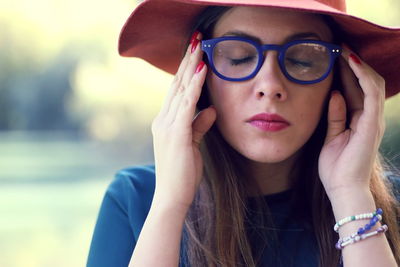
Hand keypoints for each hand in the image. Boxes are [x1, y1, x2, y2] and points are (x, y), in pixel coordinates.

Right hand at [151, 32, 216, 210]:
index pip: (176, 91)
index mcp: (165, 123)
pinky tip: (201, 70)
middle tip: (195, 39)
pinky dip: (194, 86)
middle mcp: (162, 120)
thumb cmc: (182, 174)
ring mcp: (167, 125)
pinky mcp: (176, 133)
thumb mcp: (192, 145)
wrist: (172, 197)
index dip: (185, 70)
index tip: (194, 53)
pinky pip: (186, 104)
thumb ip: (199, 125)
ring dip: (190, 66)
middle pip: (176, 84)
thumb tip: (210, 109)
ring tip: (199, 46)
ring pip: (180, 89)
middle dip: (186, 60)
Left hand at [318, 47, 385, 200]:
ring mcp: (373, 119)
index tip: (333, 56)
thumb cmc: (336, 167)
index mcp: (359, 120)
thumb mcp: (331, 137)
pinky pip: (371, 93)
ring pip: (371, 83)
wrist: (342, 188)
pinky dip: (362, 76)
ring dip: (358, 64)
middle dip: (352, 63)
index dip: (346, 72)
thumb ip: (335, 116)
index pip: (355, 89)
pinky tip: (352, 62)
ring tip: (344, 48)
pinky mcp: (373, 123)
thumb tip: (333, 94)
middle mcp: (369, 117)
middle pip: (364, 83)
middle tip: (338, 46)